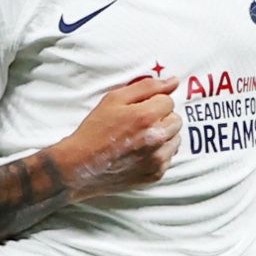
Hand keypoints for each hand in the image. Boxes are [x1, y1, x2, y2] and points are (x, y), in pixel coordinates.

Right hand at [50, 75, 181, 202]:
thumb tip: (173, 81)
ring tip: (140, 138)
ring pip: (175, 139)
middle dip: (161, 118)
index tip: (138, 110)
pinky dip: (158, 153)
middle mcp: (156, 139)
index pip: (169, 101)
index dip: (153, 102)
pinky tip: (140, 152)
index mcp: (147, 117)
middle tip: (139, 123)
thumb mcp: (113, 99)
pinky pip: (169, 157)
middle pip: (176, 120)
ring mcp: (157, 159)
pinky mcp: (155, 174)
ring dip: (163, 136)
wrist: (80, 164)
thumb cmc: (94, 130)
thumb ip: (146, 87)